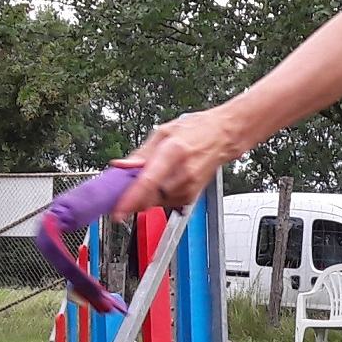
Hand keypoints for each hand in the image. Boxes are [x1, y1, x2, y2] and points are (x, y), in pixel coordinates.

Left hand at [116, 108, 244, 216]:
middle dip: (134, 195)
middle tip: (128, 185)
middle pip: (149, 197)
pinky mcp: (191, 197)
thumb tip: (122, 166)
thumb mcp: (164, 132)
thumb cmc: (197, 130)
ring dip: (146, 195)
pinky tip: (163, 181)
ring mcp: (189, 188)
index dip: (131, 199)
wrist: (223, 136)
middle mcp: (183, 174)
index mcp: (174, 152)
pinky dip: (158, 196)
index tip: (118, 211)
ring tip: (153, 175)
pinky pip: (165, 202)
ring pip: (156, 202)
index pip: (148, 183)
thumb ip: (141, 154)